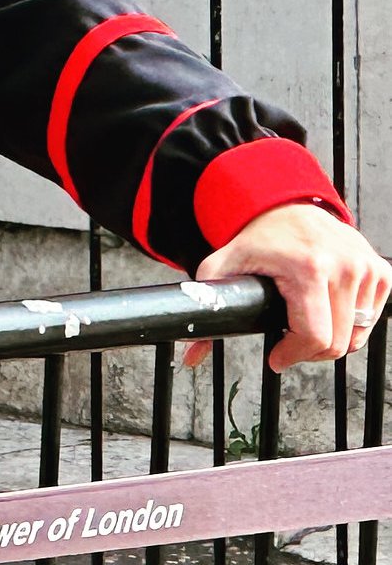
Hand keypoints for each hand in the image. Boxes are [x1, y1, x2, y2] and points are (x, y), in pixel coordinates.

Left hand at [182, 203, 391, 371]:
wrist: (287, 207)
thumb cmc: (257, 238)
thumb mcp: (222, 267)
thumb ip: (205, 307)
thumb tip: (191, 354)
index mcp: (308, 268)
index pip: (315, 336)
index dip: (293, 354)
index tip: (276, 357)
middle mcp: (344, 267)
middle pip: (337, 343)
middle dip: (307, 351)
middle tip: (287, 341)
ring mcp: (366, 269)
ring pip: (355, 336)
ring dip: (330, 338)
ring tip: (304, 322)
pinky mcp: (380, 272)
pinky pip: (370, 319)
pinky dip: (350, 324)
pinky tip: (326, 309)